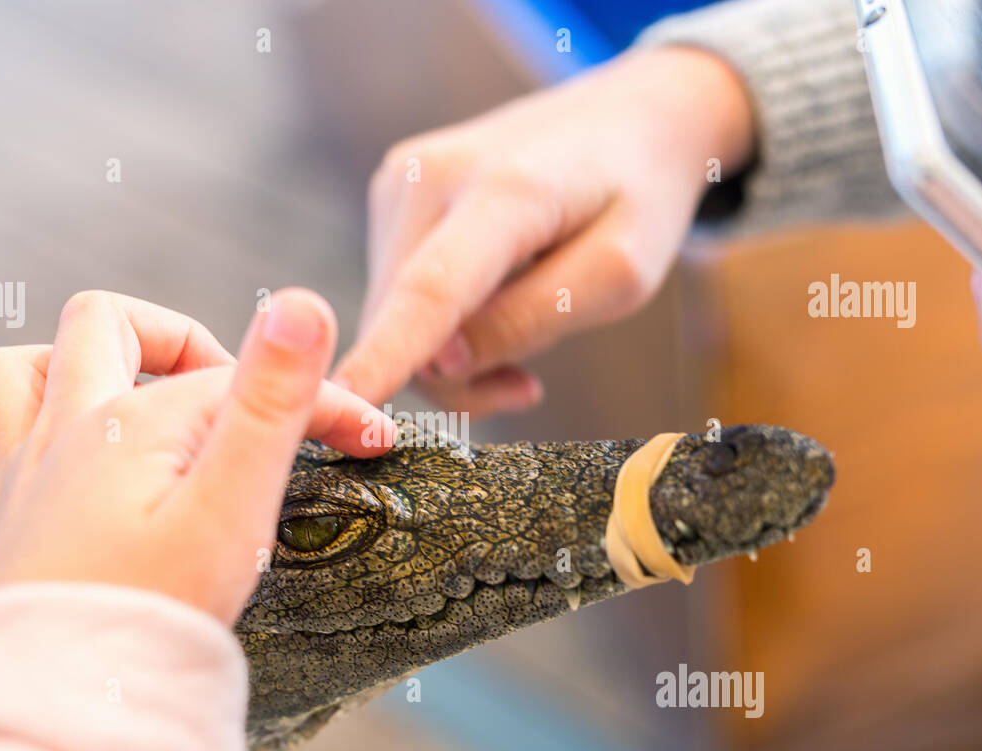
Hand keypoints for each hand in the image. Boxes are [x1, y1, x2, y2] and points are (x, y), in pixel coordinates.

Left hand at [0, 288, 392, 624]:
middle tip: (221, 394)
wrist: (62, 706)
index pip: (241, 380)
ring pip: (11, 373)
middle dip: (172, 337)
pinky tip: (32, 472)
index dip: (318, 401)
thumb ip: (271, 400)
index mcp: (133, 420)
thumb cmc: (156, 607)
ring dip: (65, 368)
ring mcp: (14, 478)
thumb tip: (302, 300)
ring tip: (120, 405)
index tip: (373, 442)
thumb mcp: (235, 500)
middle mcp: (64, 431)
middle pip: (105, 325)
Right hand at [332, 46, 753, 414]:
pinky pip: (397, 290)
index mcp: (507, 189)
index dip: (387, 355)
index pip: (432, 289)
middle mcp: (432, 175)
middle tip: (524, 386)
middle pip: (404, 319)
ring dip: (449, 350)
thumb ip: (531, 321)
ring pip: (393, 313)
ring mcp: (402, 179)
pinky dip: (438, 319)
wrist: (628, 114)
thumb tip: (440, 364)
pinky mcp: (392, 191)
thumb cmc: (637, 196)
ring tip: (521, 328)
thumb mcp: (621, 274)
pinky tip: (493, 296)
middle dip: (455, 376)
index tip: (344, 404)